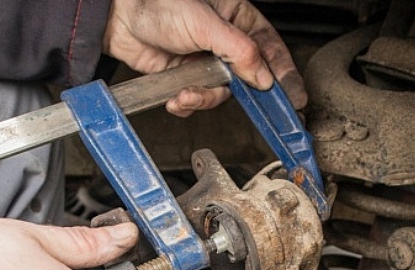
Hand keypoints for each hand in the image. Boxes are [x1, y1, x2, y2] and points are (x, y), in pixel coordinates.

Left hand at [103, 0, 306, 116]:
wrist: (119, 16)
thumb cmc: (160, 2)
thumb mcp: (206, 23)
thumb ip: (238, 51)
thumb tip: (263, 77)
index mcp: (238, 20)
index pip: (270, 50)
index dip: (284, 75)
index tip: (295, 99)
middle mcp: (224, 43)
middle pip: (247, 78)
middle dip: (243, 97)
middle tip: (257, 114)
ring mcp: (204, 62)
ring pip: (219, 93)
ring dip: (203, 99)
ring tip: (186, 93)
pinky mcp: (184, 77)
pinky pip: (195, 99)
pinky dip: (186, 103)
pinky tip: (175, 97)